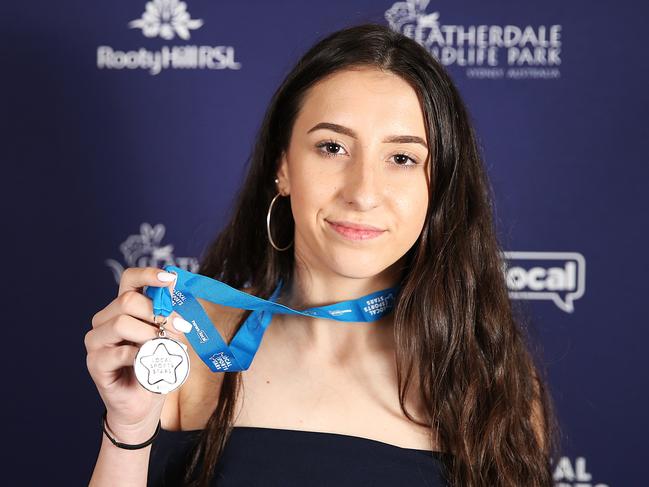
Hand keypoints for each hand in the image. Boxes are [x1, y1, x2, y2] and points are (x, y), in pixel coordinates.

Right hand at [84, 266, 191, 440]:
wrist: (144, 403)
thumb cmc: (156, 366)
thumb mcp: (168, 336)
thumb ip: (168, 315)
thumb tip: (176, 290)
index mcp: (123, 308)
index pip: (130, 280)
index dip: (148, 274)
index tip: (170, 278)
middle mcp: (105, 320)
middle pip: (127, 300)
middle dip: (157, 312)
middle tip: (178, 328)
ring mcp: (96, 342)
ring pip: (120, 323)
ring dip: (148, 333)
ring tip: (162, 346)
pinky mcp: (95, 364)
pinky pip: (116, 353)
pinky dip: (137, 356)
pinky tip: (146, 362)